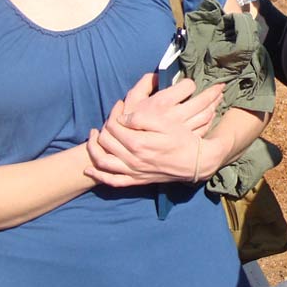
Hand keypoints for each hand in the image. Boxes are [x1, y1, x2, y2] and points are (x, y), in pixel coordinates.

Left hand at [84, 75, 223, 186]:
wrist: (196, 162)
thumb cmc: (183, 139)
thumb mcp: (166, 123)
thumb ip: (142, 118)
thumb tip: (123, 118)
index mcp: (139, 143)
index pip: (114, 126)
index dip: (114, 113)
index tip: (119, 105)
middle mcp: (133, 159)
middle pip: (106, 141)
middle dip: (104, 127)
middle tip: (109, 118)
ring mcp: (134, 172)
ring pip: (104, 162)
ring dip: (93, 150)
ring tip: (93, 137)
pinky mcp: (137, 180)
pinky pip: (113, 181)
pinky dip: (99, 176)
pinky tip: (90, 169)